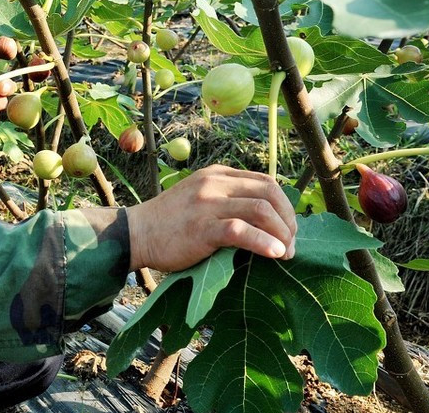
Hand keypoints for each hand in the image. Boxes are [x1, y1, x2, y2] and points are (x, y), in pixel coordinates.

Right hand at [125, 165, 296, 272]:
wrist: (135, 233)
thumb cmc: (170, 223)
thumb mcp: (201, 199)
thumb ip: (228, 201)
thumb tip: (268, 223)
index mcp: (218, 175)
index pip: (266, 182)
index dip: (285, 205)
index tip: (289, 229)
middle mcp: (215, 183)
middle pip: (269, 193)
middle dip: (288, 220)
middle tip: (292, 244)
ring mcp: (208, 203)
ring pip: (261, 209)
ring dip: (282, 233)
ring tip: (286, 253)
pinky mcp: (201, 227)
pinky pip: (241, 230)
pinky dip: (264, 243)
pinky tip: (274, 254)